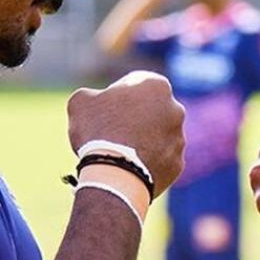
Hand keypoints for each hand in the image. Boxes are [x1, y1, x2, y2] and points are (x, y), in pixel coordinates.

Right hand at [67, 71, 184, 197]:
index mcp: (156, 86)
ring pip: (158, 135)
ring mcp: (179, 139)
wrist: (114, 176)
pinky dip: (148, 162)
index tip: (105, 107)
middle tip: (112, 131)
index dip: (118, 93)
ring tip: (119, 152)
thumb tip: (94, 101)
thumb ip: (92, 95)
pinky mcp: (177, 164)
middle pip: (151, 109)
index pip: (136, 83)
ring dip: (143, 140)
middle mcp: (175, 110)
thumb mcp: (81, 101)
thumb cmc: (97, 132)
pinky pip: (161, 159)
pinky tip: (130, 167)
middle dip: (135, 117)